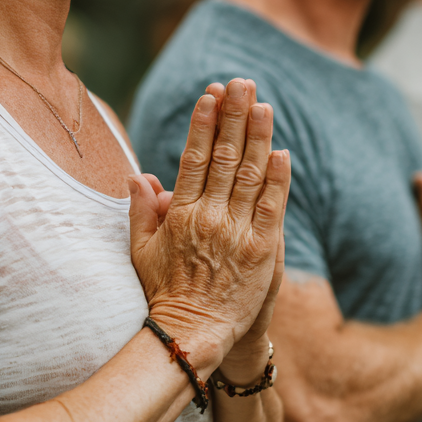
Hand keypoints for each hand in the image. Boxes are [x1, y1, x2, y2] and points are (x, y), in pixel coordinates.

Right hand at [129, 79, 290, 372]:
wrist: (194, 337)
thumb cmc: (165, 293)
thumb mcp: (141, 251)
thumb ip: (141, 211)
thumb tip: (139, 175)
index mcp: (180, 214)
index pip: (193, 158)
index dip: (203, 123)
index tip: (211, 95)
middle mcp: (209, 217)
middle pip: (224, 156)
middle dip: (233, 116)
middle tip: (241, 83)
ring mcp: (238, 233)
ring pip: (250, 174)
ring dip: (257, 136)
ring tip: (263, 104)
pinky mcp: (264, 251)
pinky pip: (273, 207)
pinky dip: (278, 178)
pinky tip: (282, 151)